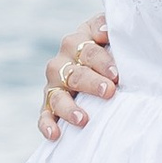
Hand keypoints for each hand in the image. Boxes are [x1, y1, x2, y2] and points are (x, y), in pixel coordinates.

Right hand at [39, 14, 117, 139]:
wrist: (99, 66)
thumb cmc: (111, 49)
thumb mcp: (111, 34)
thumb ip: (109, 27)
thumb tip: (106, 31)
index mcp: (77, 41)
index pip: (88, 50)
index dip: (102, 61)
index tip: (116, 74)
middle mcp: (62, 62)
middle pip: (75, 73)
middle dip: (91, 83)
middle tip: (109, 92)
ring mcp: (54, 85)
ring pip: (58, 96)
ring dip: (69, 108)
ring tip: (83, 119)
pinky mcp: (48, 105)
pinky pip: (44, 115)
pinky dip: (47, 125)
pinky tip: (55, 135)